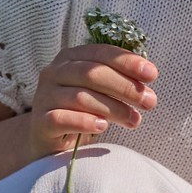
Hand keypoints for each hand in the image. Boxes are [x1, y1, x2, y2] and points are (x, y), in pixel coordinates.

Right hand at [27, 43, 155, 157]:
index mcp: (70, 58)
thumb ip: (117, 79)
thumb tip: (147, 77)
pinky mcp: (40, 122)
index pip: (100, 53)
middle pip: (91, 73)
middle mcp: (54, 73)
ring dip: (113, 108)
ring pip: (80, 97)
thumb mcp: (99, 90)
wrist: (49, 139)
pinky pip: (62, 118)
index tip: (151, 74)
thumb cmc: (81, 110)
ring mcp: (44, 97)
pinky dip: (85, 121)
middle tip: (149, 101)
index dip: (127, 62)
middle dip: (124, 86)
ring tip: (134, 119)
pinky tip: (103, 127)